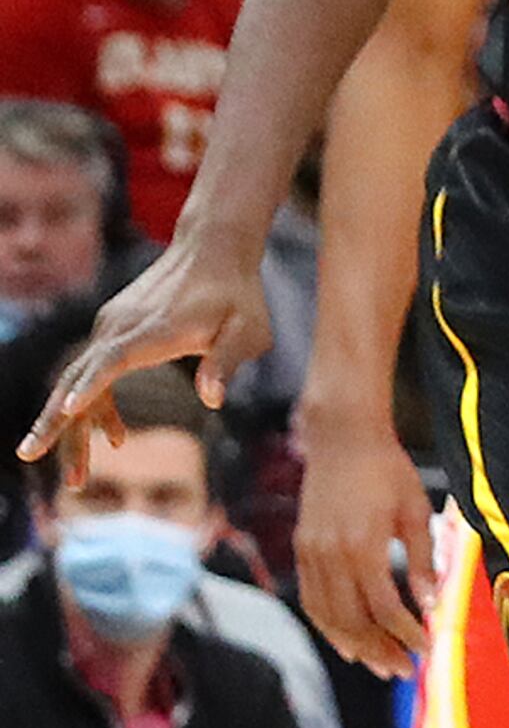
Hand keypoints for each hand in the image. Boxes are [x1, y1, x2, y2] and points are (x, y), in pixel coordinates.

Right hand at [20, 235, 274, 484]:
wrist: (213, 248)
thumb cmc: (237, 293)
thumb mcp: (248, 328)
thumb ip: (228, 361)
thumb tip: (212, 399)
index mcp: (152, 331)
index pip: (111, 360)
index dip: (90, 386)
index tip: (68, 411)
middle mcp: (120, 328)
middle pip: (77, 379)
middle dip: (59, 425)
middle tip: (41, 463)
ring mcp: (111, 327)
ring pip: (77, 381)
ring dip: (74, 427)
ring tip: (80, 479)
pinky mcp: (113, 329)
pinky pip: (94, 373)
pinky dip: (97, 406)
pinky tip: (117, 437)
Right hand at [293, 405, 436, 677]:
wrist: (343, 438)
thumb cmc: (388, 470)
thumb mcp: (416, 510)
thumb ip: (424, 559)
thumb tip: (433, 605)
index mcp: (363, 546)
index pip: (385, 608)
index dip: (406, 633)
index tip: (428, 649)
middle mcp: (331, 555)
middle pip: (353, 621)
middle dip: (380, 651)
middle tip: (404, 671)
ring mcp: (311, 554)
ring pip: (328, 617)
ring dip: (354, 646)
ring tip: (380, 665)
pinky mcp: (302, 549)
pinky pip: (312, 600)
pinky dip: (328, 626)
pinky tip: (347, 642)